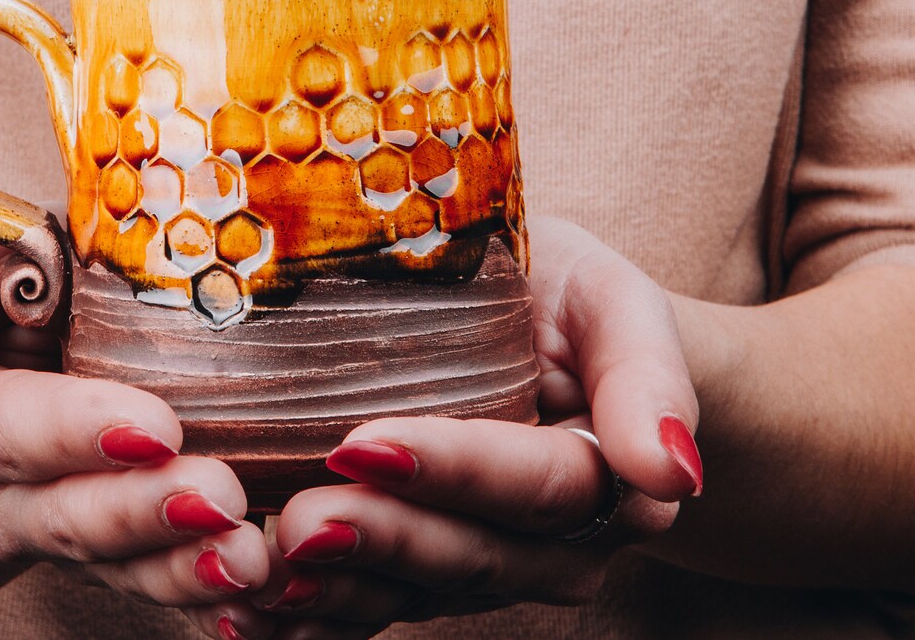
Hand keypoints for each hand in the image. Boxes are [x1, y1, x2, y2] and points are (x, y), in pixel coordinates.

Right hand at [0, 229, 271, 609]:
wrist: (19, 353)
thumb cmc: (10, 284)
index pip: (10, 428)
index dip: (73, 434)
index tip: (152, 431)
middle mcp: (3, 489)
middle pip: (67, 514)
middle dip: (143, 513)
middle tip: (221, 497)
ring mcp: (64, 529)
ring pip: (119, 565)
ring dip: (184, 569)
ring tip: (251, 558)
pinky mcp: (123, 552)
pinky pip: (162, 585)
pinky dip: (212, 602)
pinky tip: (263, 602)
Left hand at [243, 218, 701, 637]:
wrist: (559, 344)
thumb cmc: (578, 306)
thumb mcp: (619, 306)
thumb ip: (649, 379)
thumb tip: (669, 473)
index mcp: (609, 476)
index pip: (532, 484)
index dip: (451, 469)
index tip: (361, 442)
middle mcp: (554, 545)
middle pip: (468, 554)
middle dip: (381, 541)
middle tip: (296, 523)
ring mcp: (486, 568)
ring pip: (413, 594)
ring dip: (336, 592)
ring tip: (260, 573)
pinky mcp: (425, 577)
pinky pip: (372, 610)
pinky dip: (312, 619)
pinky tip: (244, 615)